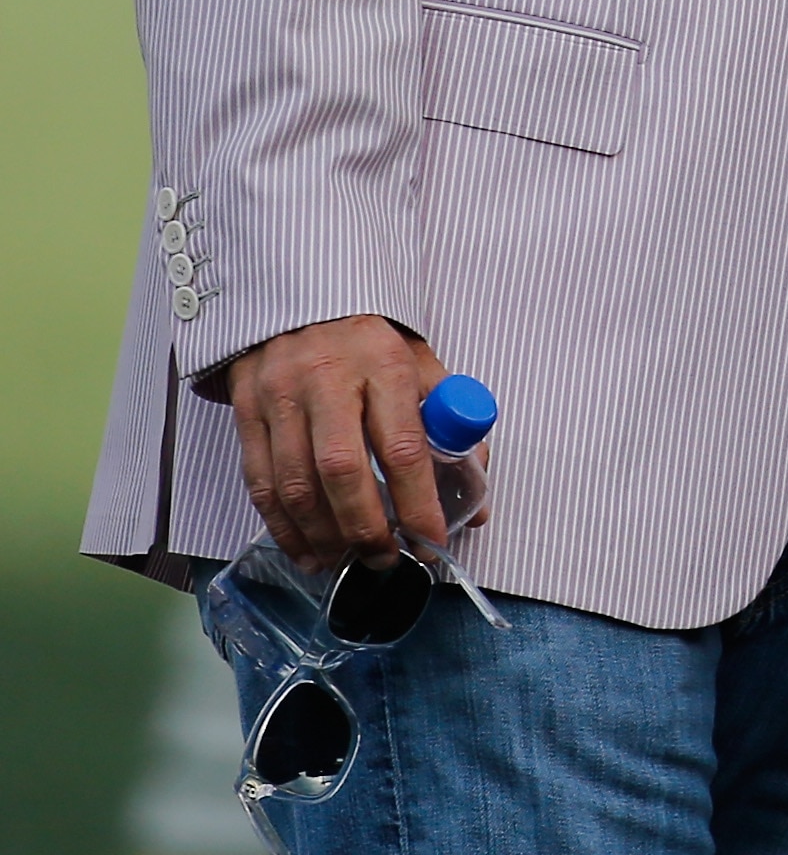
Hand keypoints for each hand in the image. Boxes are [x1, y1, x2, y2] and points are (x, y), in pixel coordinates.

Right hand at [222, 314, 448, 569]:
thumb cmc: (369, 339)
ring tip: (347, 561)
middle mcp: (327, 379)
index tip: (430, 539)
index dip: (416, 502)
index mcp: (383, 363)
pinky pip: (260, 482)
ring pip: (295, 484)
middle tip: (384, 559)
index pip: (402, 445)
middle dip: (365, 527)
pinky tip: (305, 549)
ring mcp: (280, 396)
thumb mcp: (419, 362)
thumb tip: (475, 500)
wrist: (299, 293)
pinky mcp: (246, 411)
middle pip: (342, 471)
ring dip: (322, 536)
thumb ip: (448, 426)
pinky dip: (282, 526)